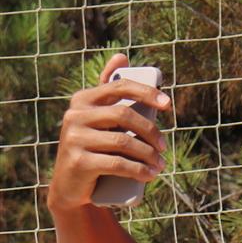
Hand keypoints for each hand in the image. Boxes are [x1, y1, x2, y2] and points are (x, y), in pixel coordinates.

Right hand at [47, 54, 170, 213]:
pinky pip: (117, 163)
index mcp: (82, 100)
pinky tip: (150, 175)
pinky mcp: (78, 162)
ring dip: (149, 155)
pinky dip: (139, 170)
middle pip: (125, 115)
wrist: (73, 187)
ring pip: (124, 141)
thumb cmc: (96, 149)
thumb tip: (121, 55)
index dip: (146, 92)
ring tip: (160, 165)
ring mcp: (74, 138)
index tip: (168, 104)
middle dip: (151, 131)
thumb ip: (111, 92)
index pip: (119, 87)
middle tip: (164, 147)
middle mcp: (74, 115)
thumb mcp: (102, 120)